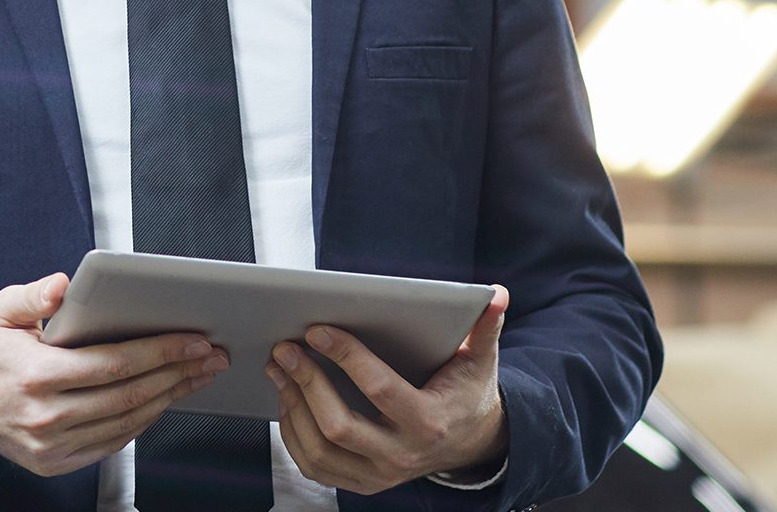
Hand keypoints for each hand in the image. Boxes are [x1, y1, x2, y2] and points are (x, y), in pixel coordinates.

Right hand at [0, 272, 228, 476]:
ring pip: (125, 423)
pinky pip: (110, 443)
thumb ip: (32, 296)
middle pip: (128, 396)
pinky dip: (141, 422)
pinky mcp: (53, 462)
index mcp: (34, 374)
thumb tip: (62, 285)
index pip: (112, 364)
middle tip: (210, 356)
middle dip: (177, 374)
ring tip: (196, 376)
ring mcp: (50, 445)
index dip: (159, 352)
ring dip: (168, 399)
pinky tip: (161, 400)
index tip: (192, 340)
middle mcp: (44, 415)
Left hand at [265, 283, 510, 494]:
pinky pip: (315, 466)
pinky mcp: (362, 482)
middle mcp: (402, 454)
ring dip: (292, 407)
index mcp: (429, 422)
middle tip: (285, 348)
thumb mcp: (480, 361)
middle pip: (339, 425)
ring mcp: (379, 474)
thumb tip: (496, 295)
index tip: (317, 330)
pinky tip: (287, 400)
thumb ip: (485, 328)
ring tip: (280, 369)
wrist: (470, 443)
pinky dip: (293, 434)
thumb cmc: (466, 393)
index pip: (379, 389)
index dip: (346, 356)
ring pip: (320, 449)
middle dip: (307, 383)